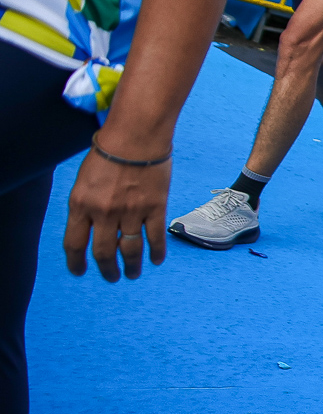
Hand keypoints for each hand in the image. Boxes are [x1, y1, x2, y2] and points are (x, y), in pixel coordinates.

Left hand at [63, 144, 169, 280]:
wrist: (136, 136)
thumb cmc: (108, 152)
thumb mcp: (84, 180)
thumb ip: (85, 205)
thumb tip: (92, 227)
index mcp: (81, 205)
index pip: (74, 243)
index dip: (76, 262)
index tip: (80, 271)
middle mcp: (104, 213)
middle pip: (103, 252)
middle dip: (107, 269)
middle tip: (111, 276)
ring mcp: (131, 212)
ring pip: (130, 250)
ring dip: (131, 266)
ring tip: (132, 274)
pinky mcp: (155, 208)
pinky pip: (154, 238)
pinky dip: (155, 253)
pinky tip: (155, 261)